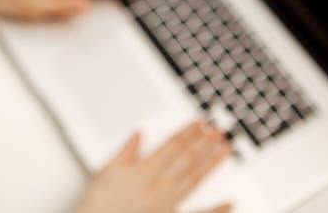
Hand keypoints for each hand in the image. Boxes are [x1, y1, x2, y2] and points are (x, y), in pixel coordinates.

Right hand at [73, 120, 231, 212]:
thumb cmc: (99, 205)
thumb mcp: (106, 172)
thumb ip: (125, 152)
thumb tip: (138, 135)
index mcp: (145, 170)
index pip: (173, 145)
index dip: (188, 132)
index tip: (200, 123)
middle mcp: (160, 185)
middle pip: (187, 158)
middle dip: (205, 142)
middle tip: (219, 131)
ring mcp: (169, 204)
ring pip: (195, 179)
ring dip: (211, 164)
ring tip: (224, 151)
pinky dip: (216, 210)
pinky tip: (229, 203)